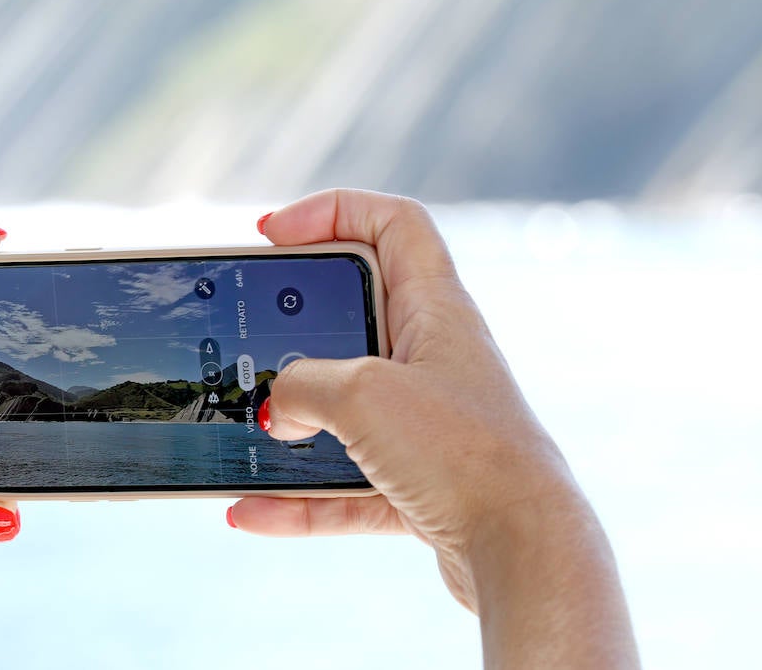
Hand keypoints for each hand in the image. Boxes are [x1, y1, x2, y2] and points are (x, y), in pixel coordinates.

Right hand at [229, 190, 637, 667]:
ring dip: (289, 421)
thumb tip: (275, 410)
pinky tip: (248, 510)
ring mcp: (427, 423)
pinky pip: (343, 484)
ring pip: (342, 408)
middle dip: (294, 322)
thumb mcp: (360, 395)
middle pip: (355, 314)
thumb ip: (300, 387)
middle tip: (248, 330)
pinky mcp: (420, 484)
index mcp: (436, 309)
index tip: (271, 231)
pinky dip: (297, 497)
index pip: (393, 223)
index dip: (331, 210)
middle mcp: (434, 359)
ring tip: (238, 429)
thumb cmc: (463, 453)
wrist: (524, 551)